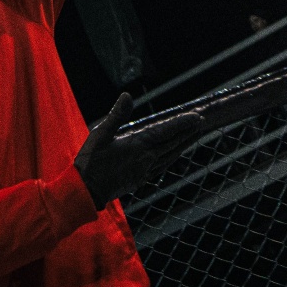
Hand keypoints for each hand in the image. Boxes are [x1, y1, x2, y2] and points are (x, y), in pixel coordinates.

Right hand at [74, 93, 207, 206]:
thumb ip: (117, 115)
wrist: (85, 191)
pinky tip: (174, 154)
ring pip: (170, 155)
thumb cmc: (90, 161)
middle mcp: (146, 159)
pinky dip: (172, 157)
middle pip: (173, 143)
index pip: (166, 131)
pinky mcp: (140, 179)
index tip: (197, 116)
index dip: (182, 123)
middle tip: (202, 123)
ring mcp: (144, 171)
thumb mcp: (100, 134)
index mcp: (137, 146)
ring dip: (183, 144)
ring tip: (194, 135)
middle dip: (188, 132)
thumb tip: (127, 95)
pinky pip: (163, 165)